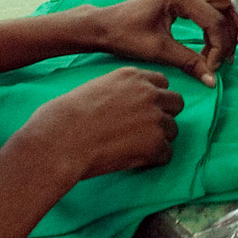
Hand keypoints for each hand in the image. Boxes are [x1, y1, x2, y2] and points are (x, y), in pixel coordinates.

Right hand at [21, 67, 183, 181]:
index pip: (162, 82)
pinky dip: (154, 160)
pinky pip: (167, 154)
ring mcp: (155, 118)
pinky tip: (135, 161)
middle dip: (164, 115)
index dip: (154, 98)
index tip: (144, 109)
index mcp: (132, 76)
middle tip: (145, 130)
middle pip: (176, 103)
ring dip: (159, 139)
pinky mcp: (155, 144)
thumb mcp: (95, 88)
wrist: (61, 140)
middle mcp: (149, 93)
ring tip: (136, 148)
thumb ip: (119, 91)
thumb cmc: (66, 117)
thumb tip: (126, 104)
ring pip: (173, 130)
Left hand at [90, 0, 237, 85]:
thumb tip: (213, 81)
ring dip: (231, 28)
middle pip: (228, 4)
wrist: (104, 25)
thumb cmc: (125, 35)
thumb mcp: (158, 50)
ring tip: (231, 55)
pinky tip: (218, 47)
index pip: (214, 20)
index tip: (211, 68)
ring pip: (224, 5)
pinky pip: (212, 7)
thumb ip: (189, 62)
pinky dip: (219, 26)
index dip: (219, 47)